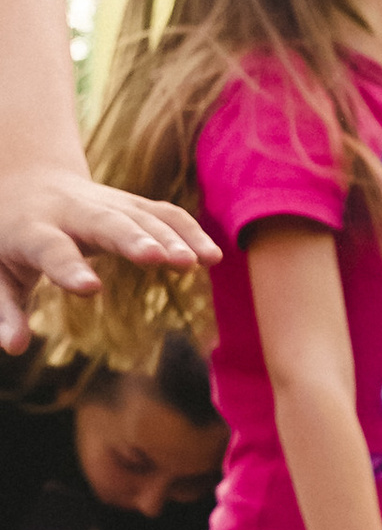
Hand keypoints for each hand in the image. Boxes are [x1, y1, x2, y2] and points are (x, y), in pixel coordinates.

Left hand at [0, 170, 216, 354]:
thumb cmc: (7, 241)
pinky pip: (162, 213)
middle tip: (161, 258)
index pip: (51, 249)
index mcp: (31, 230)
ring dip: (170, 237)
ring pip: (140, 216)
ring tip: (197, 262)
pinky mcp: (130, 203)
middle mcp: (70, 211)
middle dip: (133, 238)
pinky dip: (188, 231)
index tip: (90, 289)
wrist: (26, 180)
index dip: (69, 267)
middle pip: (105, 223)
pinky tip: (212, 257)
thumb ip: (4, 310)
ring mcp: (104, 203)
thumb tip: (14, 348)